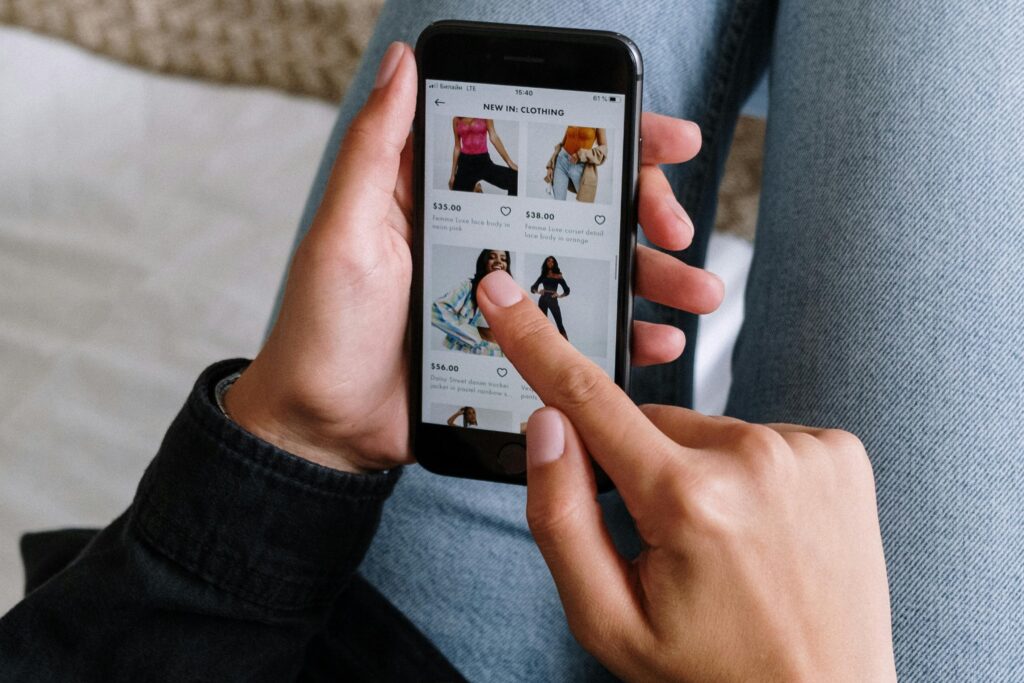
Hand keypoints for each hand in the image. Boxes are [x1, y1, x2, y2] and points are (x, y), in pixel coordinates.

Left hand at [226, 41, 719, 472]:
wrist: (324, 428)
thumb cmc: (323, 328)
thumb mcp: (345, 231)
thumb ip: (376, 151)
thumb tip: (403, 61)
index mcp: (455, 203)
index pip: (541, 154)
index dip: (608, 139)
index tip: (664, 137)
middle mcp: (492, 242)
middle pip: (587, 210)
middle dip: (648, 211)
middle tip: (677, 228)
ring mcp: (511, 300)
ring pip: (599, 273)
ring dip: (657, 277)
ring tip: (698, 291)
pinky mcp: (521, 352)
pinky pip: (585, 337)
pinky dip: (628, 338)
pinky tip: (657, 340)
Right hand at [475, 274, 896, 681]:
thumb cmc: (711, 670)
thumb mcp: (608, 619)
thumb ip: (559, 518)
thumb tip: (547, 425)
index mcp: (686, 501)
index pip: (587, 400)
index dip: (534, 342)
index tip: (501, 291)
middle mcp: (753, 458)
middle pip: (650, 423)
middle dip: (638, 466)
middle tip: (665, 542)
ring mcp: (807, 450)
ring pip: (706, 430)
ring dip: (696, 470)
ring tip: (725, 546)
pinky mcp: (840, 451)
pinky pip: (760, 438)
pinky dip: (747, 472)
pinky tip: (764, 529)